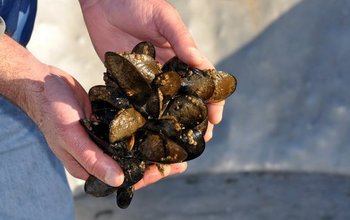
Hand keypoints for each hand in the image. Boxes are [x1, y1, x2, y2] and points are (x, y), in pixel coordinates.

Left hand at [79, 0, 224, 140]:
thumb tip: (200, 63)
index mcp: (182, 56)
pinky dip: (146, 118)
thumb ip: (181, 39)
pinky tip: (148, 132)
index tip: (215, 118)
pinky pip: (139, 102)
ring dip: (172, 124)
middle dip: (195, 119)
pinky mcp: (129, 82)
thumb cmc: (137, 3)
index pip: (204, 82)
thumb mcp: (164, 18)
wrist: (103, 2)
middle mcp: (168, 71)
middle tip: (200, 139)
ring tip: (176, 143)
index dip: (212, 100)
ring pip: (165, 106)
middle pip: (186, 100)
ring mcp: (149, 79)